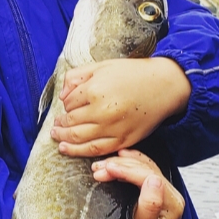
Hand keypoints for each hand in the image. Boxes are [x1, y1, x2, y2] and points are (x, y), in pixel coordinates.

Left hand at [51, 57, 190, 156]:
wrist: (163, 86)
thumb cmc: (133, 74)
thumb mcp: (102, 66)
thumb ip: (77, 77)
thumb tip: (63, 96)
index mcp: (95, 90)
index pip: (69, 103)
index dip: (66, 105)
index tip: (67, 105)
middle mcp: (102, 111)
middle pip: (71, 123)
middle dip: (60, 126)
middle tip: (55, 127)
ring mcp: (113, 128)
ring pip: (80, 139)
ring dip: (65, 141)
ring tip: (58, 139)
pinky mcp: (123, 139)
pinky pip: (96, 150)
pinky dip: (80, 152)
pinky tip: (70, 150)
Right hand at [92, 148, 184, 218]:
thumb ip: (149, 207)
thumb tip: (154, 180)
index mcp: (173, 205)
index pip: (150, 177)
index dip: (126, 170)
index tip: (104, 170)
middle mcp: (172, 195)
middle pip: (146, 169)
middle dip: (120, 166)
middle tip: (97, 169)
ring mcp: (164, 191)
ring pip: (143, 166)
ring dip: (121, 162)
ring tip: (100, 166)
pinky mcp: (155, 190)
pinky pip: (143, 168)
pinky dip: (129, 161)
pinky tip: (119, 156)